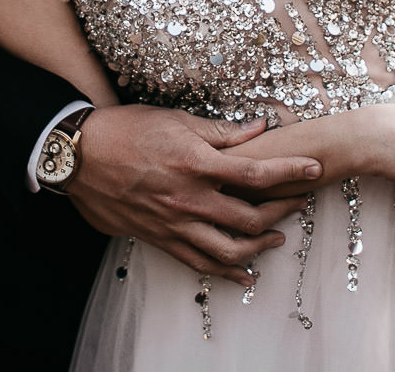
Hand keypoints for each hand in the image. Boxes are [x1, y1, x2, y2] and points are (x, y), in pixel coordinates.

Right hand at [67, 105, 321, 285]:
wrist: (79, 156)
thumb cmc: (126, 130)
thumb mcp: (175, 120)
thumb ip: (219, 131)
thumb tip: (257, 128)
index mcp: (196, 163)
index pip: (256, 172)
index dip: (290, 172)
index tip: (314, 169)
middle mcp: (190, 198)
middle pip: (251, 216)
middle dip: (283, 210)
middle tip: (300, 202)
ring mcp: (175, 223)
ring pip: (229, 249)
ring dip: (260, 246)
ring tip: (277, 239)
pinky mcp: (159, 238)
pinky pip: (199, 263)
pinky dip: (226, 273)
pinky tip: (244, 275)